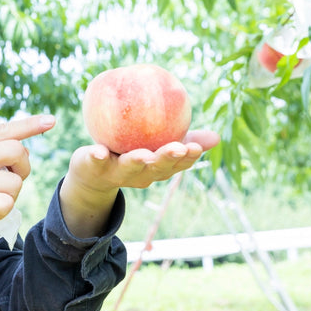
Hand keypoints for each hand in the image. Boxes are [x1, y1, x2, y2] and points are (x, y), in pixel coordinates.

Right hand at [0, 114, 55, 281]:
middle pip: (17, 150)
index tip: (51, 120)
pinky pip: (8, 204)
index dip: (30, 125)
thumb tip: (25, 150)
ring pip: (16, 182)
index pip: (3, 129)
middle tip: (10, 184)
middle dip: (23, 170)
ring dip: (10, 198)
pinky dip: (1, 214)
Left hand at [59, 130, 219, 238]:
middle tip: (179, 148)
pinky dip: (98, 156)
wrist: (93, 173)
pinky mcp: (95, 166)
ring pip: (129, 168)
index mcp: (156, 168)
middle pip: (156, 169)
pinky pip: (96, 161)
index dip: (188, 158)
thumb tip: (217, 137)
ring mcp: (117, 172)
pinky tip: (99, 150)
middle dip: (168, 159)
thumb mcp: (157, 145)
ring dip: (137, 162)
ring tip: (143, 154)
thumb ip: (184, 138)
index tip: (197, 146)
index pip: (177, 164)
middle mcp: (140, 174)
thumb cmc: (131, 153)